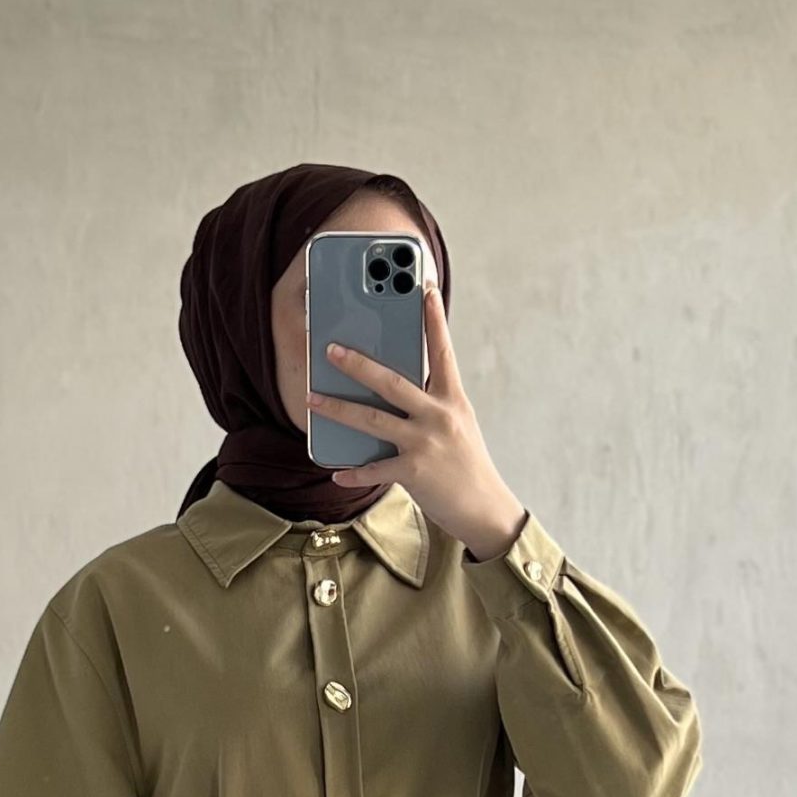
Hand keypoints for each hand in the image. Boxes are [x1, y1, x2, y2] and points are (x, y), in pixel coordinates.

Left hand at [305, 279, 527, 562]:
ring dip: (338, 409)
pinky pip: (375, 470)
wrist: (484, 509)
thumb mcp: (457, 425)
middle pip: (391, 382)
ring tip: (313, 400)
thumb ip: (431, 404)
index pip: (442, 352)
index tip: (424, 288)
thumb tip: (393, 389)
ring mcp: (425, 444)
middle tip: (331, 349)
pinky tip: (336, 473)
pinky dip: (354, 473)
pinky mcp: (414, 473)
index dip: (434, 319)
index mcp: (452, 400)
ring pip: (373, 420)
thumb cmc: (466, 465)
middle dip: (358, 364)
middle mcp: (439, 416)